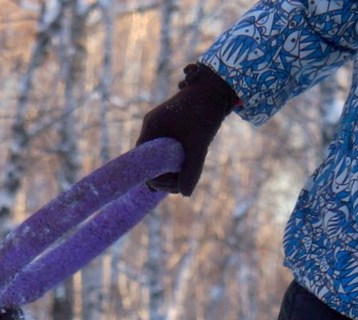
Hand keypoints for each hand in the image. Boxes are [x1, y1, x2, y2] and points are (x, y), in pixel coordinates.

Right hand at [137, 63, 238, 195]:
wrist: (217, 88)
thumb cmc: (206, 113)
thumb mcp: (199, 145)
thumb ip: (192, 170)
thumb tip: (185, 194)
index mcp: (152, 126)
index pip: (141, 157)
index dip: (150, 175)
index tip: (161, 188)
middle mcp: (153, 125)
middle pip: (149, 158)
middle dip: (163, 174)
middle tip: (179, 183)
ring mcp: (161, 124)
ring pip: (159, 154)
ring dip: (171, 166)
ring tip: (188, 171)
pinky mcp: (171, 125)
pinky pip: (167, 147)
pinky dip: (176, 157)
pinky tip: (188, 163)